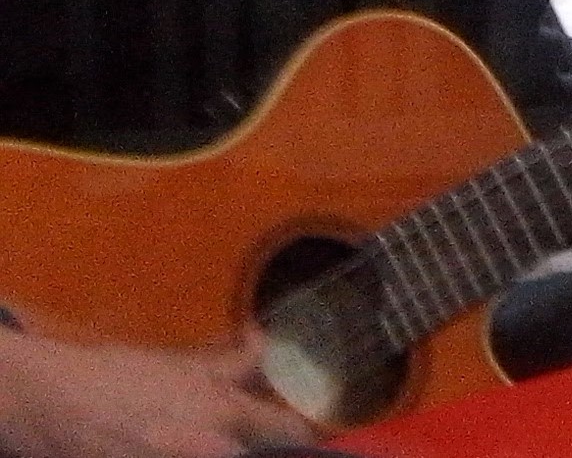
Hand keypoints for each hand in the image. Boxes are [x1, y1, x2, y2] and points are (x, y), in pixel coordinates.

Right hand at [0, 329, 315, 457]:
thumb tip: (268, 344)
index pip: (291, 432)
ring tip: (205, 442)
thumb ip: (236, 362)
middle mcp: (210, 452)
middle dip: (262, 451)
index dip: (298, 431)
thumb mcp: (180, 365)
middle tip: (251, 440)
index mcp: (224, 415)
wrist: (52, 404)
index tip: (296, 431)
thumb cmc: (118, 379)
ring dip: (235, 456)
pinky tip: (178, 452)